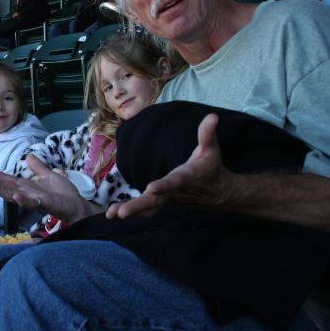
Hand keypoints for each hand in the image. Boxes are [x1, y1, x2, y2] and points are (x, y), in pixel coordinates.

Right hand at [0, 154, 96, 222]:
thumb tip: (29, 156)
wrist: (77, 205)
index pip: (6, 179)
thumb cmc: (63, 193)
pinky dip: (23, 199)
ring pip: (12, 194)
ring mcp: (33, 199)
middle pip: (4, 186)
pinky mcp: (44, 204)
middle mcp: (26, 193)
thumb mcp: (49, 175)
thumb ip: (38, 167)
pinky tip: (15, 195)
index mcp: (26, 185)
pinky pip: (32, 202)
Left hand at [106, 114, 235, 219]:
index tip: (151, 189)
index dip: (164, 186)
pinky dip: (132, 212)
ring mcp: (168, 200)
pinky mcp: (163, 203)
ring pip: (149, 208)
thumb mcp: (211, 150)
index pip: (175, 182)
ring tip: (111, 214)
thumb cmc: (211, 168)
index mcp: (187, 178)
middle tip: (121, 213)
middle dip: (138, 206)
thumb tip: (212, 116)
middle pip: (156, 200)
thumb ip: (207, 134)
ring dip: (131, 211)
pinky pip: (147, 210)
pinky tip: (112, 214)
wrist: (218, 194)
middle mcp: (175, 192)